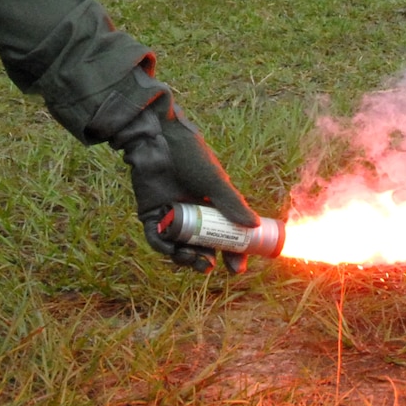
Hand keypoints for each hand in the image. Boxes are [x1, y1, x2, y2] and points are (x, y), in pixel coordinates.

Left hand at [107, 78, 258, 272]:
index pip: (224, 233)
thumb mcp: (214, 180)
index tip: (237, 268)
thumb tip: (255, 225)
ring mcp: (171, 214)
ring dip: (186, 258)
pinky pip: (156, 238)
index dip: (232, 252)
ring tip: (194, 260)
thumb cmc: (189, 154)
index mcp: (211, 204)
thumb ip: (231, 203)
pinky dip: (164, 246)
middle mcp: (192, 212)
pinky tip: (172, 249)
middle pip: (201, 244)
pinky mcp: (150, 213)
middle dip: (207, 259)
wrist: (158, 137)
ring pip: (179, 245)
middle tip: (209, 266)